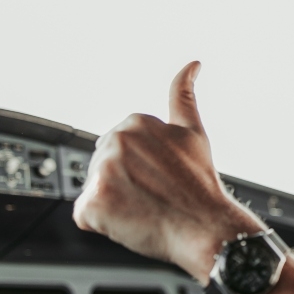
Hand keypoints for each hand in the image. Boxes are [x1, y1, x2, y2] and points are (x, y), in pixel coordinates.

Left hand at [73, 61, 262, 279]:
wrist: (207, 228)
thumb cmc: (201, 186)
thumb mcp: (193, 132)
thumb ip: (184, 95)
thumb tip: (192, 64)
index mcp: (135, 122)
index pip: (117, 149)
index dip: (137, 169)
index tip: (157, 179)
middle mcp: (115, 141)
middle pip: (102, 168)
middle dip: (122, 185)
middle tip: (152, 196)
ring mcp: (102, 171)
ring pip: (94, 191)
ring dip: (113, 204)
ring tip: (144, 209)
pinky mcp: (92, 203)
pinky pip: (86, 216)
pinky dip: (102, 225)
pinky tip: (129, 222)